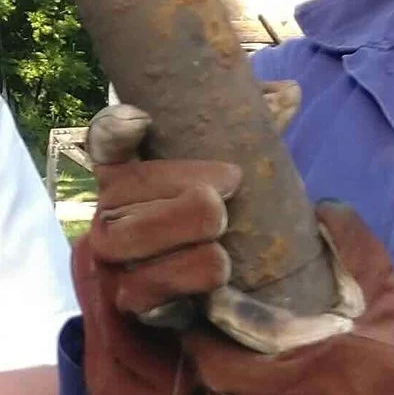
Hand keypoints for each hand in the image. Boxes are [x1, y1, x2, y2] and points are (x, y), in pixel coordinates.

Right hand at [83, 104, 241, 321]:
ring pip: (125, 240)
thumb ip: (252, 130)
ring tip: (222, 248)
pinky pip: (144, 292)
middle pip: (119, 193)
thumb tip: (287, 92)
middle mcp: (110, 211)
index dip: (116, 128)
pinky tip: (214, 279)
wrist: (210, 298)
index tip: (142, 119)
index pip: (107, 140)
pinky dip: (182, 285)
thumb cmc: (218, 219)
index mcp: (130, 171)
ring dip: (178, 238)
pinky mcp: (130, 302)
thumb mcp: (232, 173)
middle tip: (224, 196)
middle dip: (175, 194)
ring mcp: (115, 258)